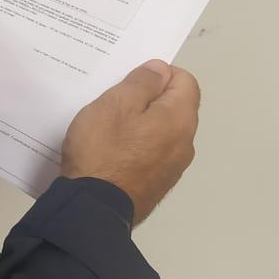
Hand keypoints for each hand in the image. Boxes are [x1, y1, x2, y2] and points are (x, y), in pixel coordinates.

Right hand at [60, 59, 200, 226]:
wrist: (92, 209)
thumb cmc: (103, 150)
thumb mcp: (116, 103)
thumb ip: (142, 82)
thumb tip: (161, 70)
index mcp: (180, 119)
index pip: (185, 80)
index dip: (159, 74)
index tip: (130, 82)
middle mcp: (185, 143)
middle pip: (175, 107)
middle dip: (150, 99)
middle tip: (116, 104)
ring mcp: (173, 168)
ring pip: (163, 132)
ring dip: (143, 125)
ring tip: (111, 130)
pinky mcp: (158, 185)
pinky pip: (153, 154)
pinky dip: (138, 147)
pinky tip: (113, 154)